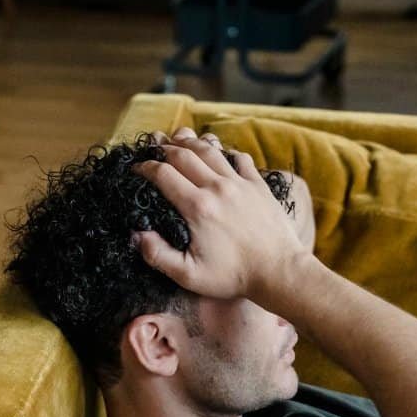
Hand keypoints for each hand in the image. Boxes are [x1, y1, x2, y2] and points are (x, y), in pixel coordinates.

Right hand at [133, 132, 307, 299]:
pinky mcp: (259, 185)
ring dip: (190, 142)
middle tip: (153, 148)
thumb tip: (136, 234)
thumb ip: (158, 255)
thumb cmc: (234, 277)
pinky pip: (239, 158)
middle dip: (163, 148)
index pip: (163, 174)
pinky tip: (218, 154)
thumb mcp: (189, 275)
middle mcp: (217, 188)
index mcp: (197, 207)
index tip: (136, 169)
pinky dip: (225, 151)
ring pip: (210, 150)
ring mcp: (240, 183)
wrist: (279, 272)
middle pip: (184, 154)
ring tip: (178, 140)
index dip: (145, 167)